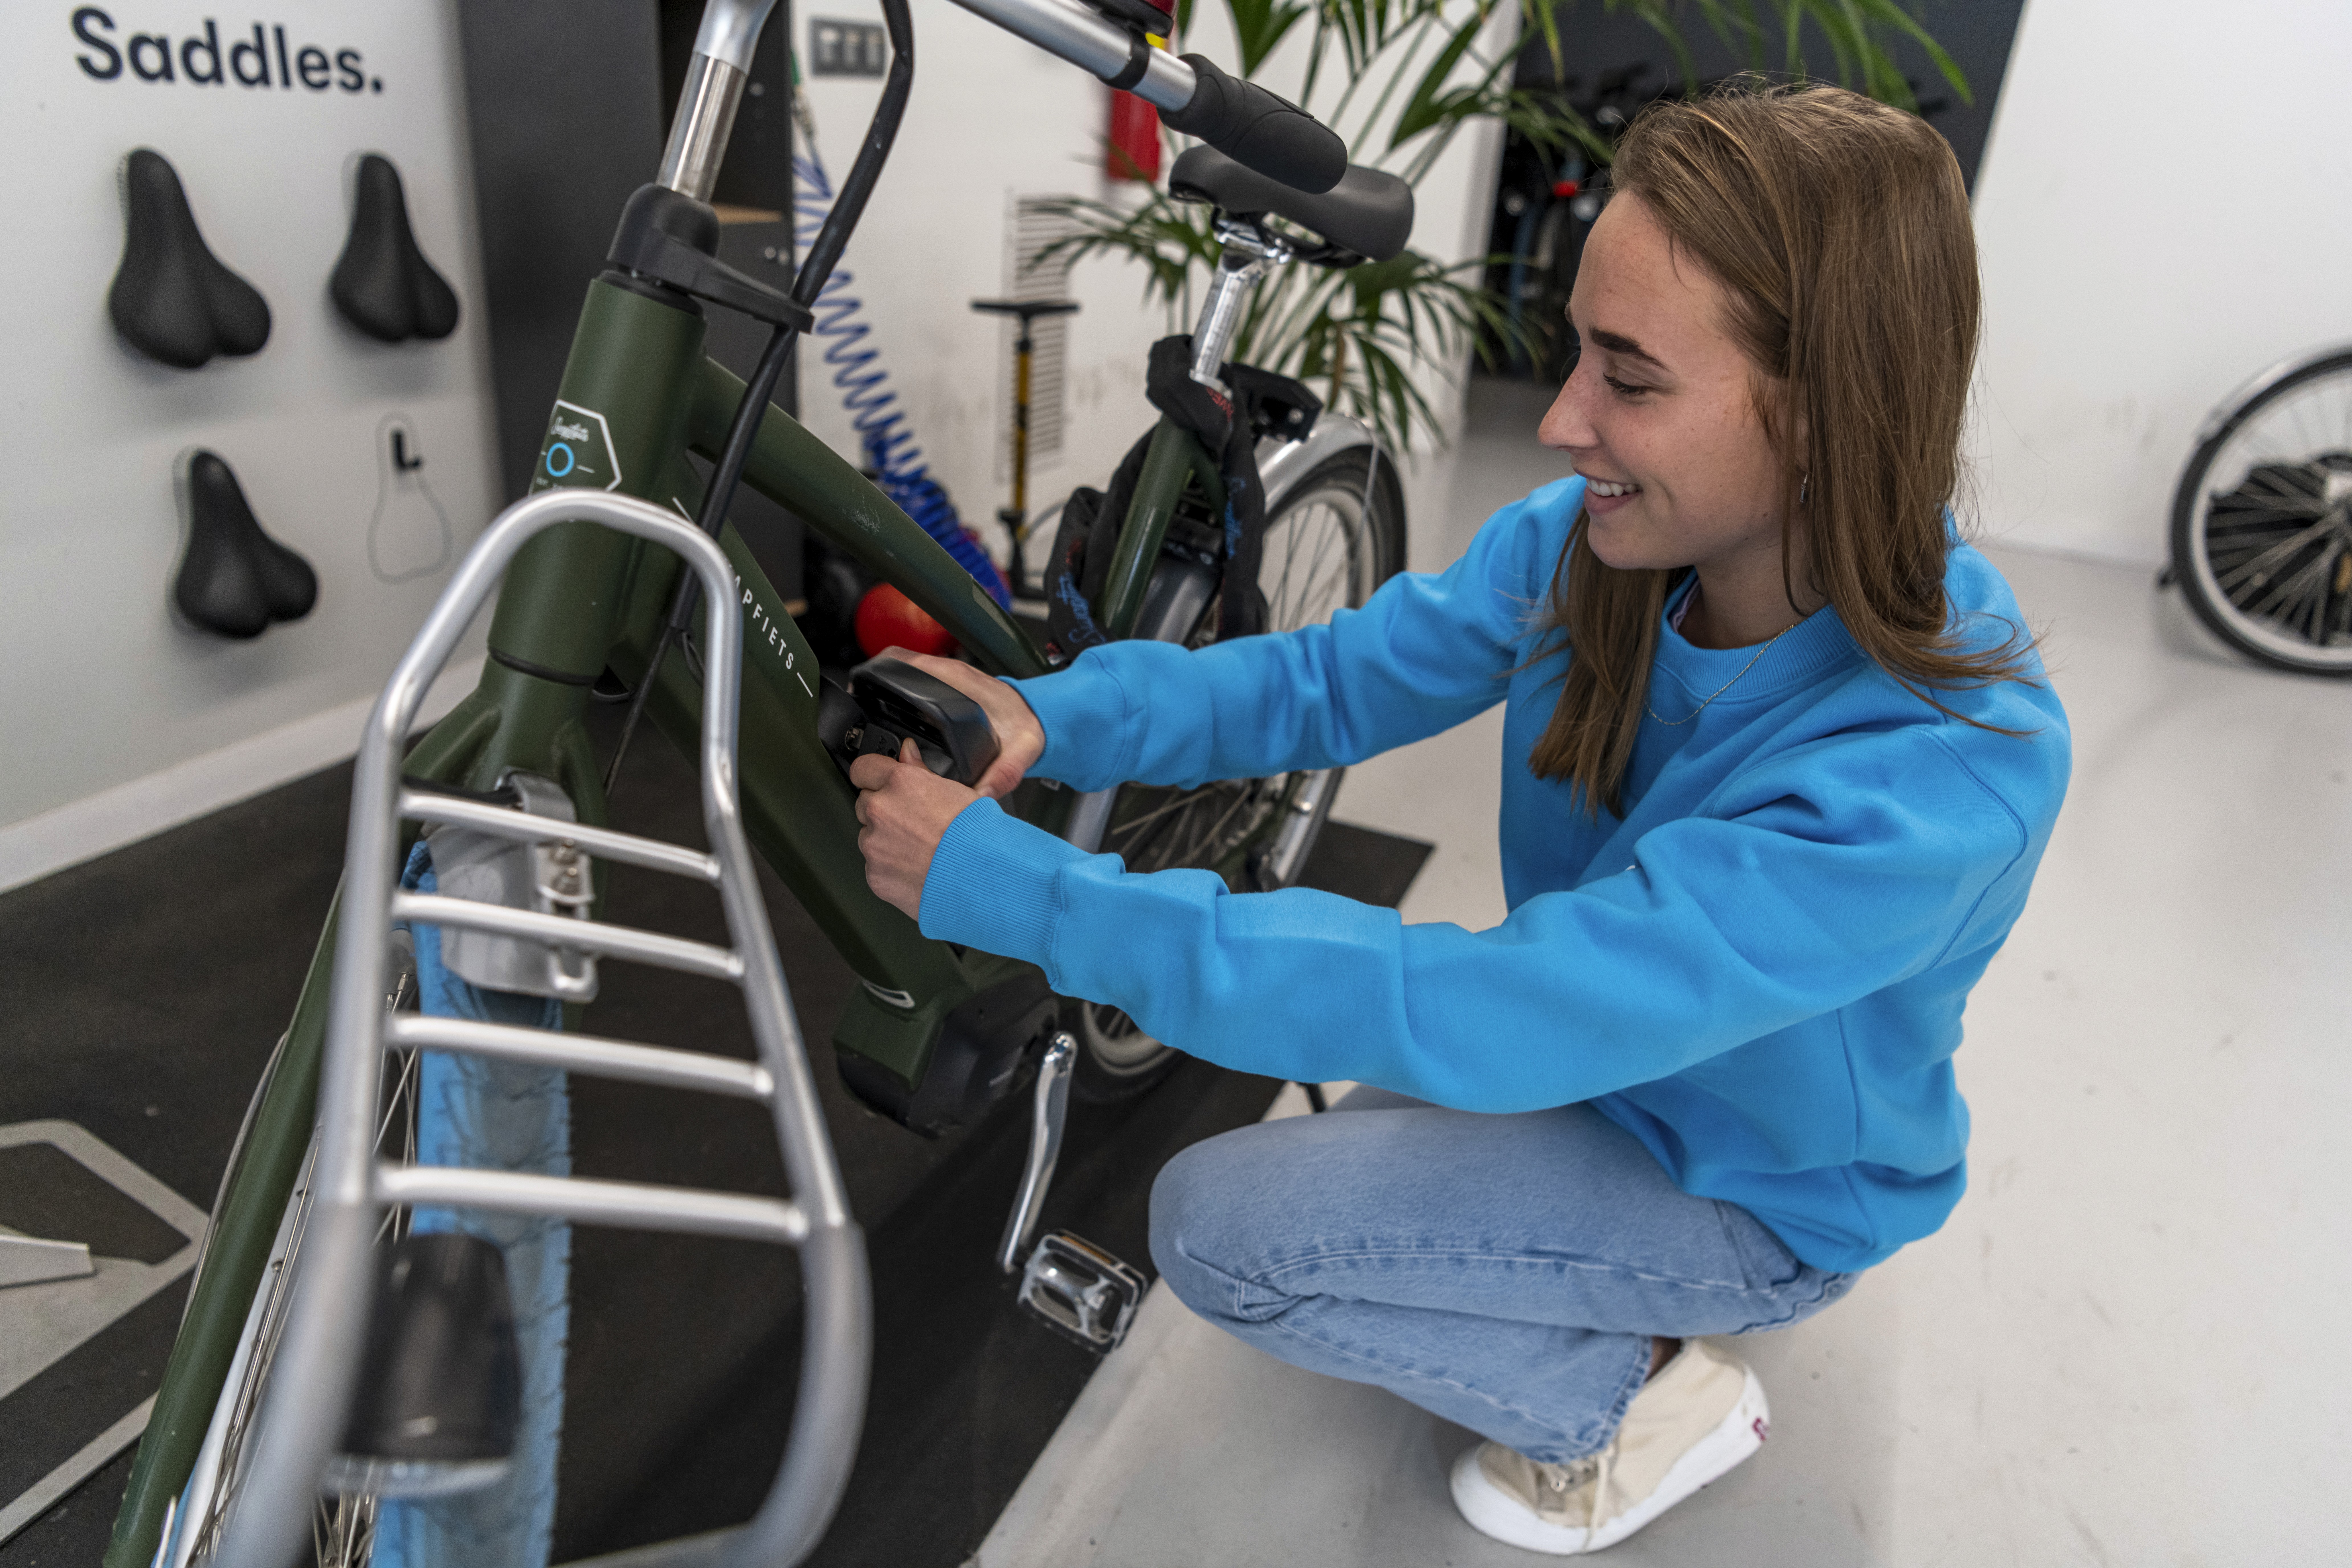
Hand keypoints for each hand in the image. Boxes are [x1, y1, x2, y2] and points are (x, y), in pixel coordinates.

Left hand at [852, 737, 980, 919]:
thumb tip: (906, 752)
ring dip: (887, 841)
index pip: (863, 768)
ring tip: (921, 850)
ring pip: (870, 837)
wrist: (981, 878)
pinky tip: (917, 869)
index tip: (879, 782)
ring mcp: (874, 845)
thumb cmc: (977, 835)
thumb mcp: (955, 790)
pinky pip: (876, 867)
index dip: (873, 775)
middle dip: (884, 811)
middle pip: (866, 804)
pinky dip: (891, 869)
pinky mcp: (875, 875)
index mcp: (900, 783)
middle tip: (913, 823)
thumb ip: (920, 770)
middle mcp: (881, 810)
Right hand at [877, 647, 1044, 799]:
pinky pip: (915, 683)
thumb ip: (1005, 772)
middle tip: (860, 708)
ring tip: (871, 716)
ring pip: (905, 673)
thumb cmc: (1027, 726)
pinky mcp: (948, 687)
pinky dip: (900, 695)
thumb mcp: (1023, 749)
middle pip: (898, 665)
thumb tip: (982, 795)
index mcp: (960, 681)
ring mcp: (948, 679)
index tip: (863, 688)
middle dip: (875, 683)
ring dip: (886, 687)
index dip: (881, 672)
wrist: (1040, 718)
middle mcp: (950, 675)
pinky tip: (893, 720)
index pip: (909, 662)